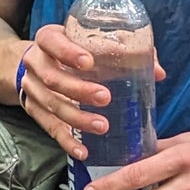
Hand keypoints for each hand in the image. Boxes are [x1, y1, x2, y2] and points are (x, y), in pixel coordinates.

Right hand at [15, 24, 165, 159]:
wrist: (38, 61)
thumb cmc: (73, 48)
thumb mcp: (89, 40)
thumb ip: (125, 50)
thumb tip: (157, 72)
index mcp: (48, 39)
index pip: (53, 42)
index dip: (68, 52)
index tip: (88, 62)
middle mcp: (35, 63)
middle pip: (52, 78)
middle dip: (78, 90)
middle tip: (105, 97)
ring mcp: (31, 88)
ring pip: (51, 105)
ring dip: (77, 118)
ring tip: (102, 126)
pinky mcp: (33, 110)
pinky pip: (49, 128)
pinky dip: (66, 141)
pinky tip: (83, 151)